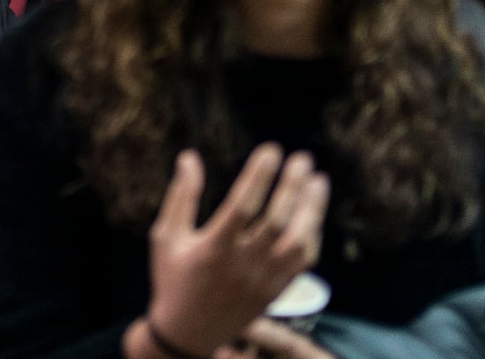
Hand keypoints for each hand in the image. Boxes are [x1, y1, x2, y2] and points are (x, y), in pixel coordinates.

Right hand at [135, 145, 329, 358]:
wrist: (188, 333)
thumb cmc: (173, 278)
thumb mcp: (165, 236)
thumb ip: (181, 196)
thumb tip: (190, 157)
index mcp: (214, 248)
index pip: (243, 205)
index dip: (259, 175)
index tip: (271, 150)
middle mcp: (243, 264)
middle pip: (276, 220)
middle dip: (292, 186)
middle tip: (302, 158)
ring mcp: (264, 280)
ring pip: (298, 242)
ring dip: (311, 209)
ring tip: (318, 180)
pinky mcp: (276, 291)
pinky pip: (303, 262)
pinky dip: (312, 235)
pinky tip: (313, 214)